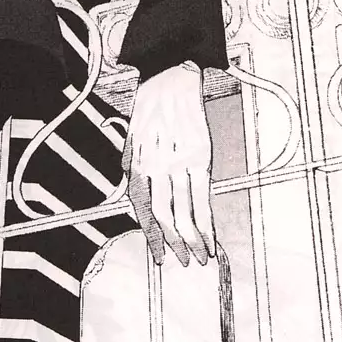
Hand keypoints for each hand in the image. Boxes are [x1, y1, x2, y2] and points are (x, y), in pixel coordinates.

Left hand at [121, 64, 215, 266]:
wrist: (170, 80)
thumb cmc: (149, 108)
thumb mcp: (130, 139)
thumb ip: (133, 170)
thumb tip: (139, 199)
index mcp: (135, 163)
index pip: (141, 209)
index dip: (150, 235)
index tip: (158, 253)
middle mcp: (155, 167)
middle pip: (163, 216)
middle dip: (172, 244)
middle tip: (180, 260)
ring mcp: (179, 164)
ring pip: (185, 212)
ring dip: (193, 240)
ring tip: (199, 257)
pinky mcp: (201, 159)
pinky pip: (203, 198)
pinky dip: (208, 223)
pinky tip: (211, 237)